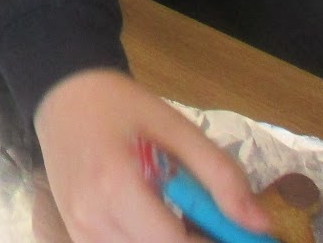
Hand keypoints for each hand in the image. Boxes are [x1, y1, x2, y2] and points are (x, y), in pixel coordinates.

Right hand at [32, 69, 268, 242]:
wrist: (62, 96)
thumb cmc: (120, 106)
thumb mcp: (176, 128)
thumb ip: (220, 175)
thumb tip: (260, 224)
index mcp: (117, 186)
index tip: (238, 235)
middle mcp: (93, 217)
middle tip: (213, 226)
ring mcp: (80, 231)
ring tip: (184, 222)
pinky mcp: (77, 234)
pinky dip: (147, 242)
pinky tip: (157, 225)